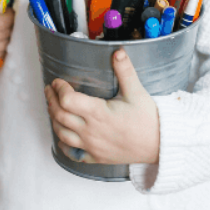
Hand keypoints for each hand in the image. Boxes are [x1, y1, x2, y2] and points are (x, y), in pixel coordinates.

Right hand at [0, 0, 13, 69]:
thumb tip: (1, 1)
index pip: (2, 21)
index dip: (10, 16)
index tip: (9, 12)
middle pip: (5, 32)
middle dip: (8, 25)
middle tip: (4, 20)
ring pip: (5, 43)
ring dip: (5, 36)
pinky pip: (0, 53)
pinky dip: (0, 46)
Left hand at [44, 49, 159, 165]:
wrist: (160, 145)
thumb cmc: (148, 120)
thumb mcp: (137, 91)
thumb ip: (125, 71)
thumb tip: (118, 52)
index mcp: (98, 113)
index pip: (68, 100)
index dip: (59, 89)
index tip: (58, 81)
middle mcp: (91, 131)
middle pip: (59, 116)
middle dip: (51, 100)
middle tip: (49, 90)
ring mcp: (92, 145)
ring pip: (62, 134)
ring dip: (54, 120)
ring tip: (54, 108)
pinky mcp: (96, 157)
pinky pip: (73, 153)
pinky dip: (63, 144)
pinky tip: (63, 136)